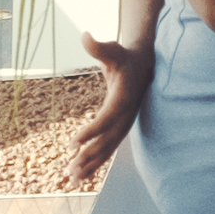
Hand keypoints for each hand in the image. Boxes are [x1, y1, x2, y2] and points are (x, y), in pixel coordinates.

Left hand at [68, 34, 150, 186]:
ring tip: (72, 178)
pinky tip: (81, 175)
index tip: (72, 143)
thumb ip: (98, 46)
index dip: (90, 131)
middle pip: (107, 140)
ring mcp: (125, 124)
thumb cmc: (124, 56)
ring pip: (107, 148)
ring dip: (91, 164)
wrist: (144, 65)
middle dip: (89, 155)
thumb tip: (84, 35)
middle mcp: (126, 115)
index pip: (106, 118)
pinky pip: (108, 148)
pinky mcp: (120, 128)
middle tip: (70, 169)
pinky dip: (96, 162)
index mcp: (123, 99)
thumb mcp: (113, 49)